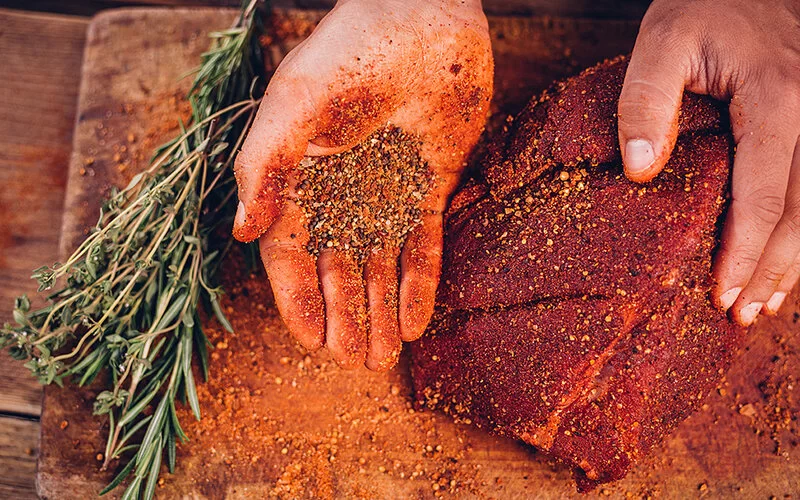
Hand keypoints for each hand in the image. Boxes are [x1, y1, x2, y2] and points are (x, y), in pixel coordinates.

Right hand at [233, 0, 492, 368]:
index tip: (312, 343)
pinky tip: (417, 322)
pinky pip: (423, 245)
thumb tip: (244, 233)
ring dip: (382, 312)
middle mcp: (340, 194)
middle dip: (347, 319)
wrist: (422, 20)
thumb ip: (263, 166)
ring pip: (381, 267)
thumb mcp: (294, 105)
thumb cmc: (349, 53)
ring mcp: (386, 193)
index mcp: (299, 180)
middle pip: (338, 271)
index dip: (299, 300)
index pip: (292, 255)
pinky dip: (421, 284)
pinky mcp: (428, 188)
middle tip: (357, 365)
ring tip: (386, 358)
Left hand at [617, 0, 799, 325]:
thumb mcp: (662, 40)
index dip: (744, 252)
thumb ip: (646, 100)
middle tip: (743, 313)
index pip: (764, 193)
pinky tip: (785, 256)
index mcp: (779, 97)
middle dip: (774, 269)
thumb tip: (640, 171)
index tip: (722, 294)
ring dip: (795, 260)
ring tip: (766, 303)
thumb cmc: (704, 7)